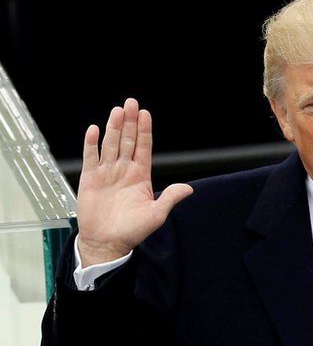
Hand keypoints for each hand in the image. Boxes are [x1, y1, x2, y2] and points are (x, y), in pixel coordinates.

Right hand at [76, 98, 192, 265]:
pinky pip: (91, 157)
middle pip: (128, 141)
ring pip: (111, 145)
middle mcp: (124, 171)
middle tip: (130, 103)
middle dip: (130, 122)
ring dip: (113, 128)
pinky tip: (94, 130)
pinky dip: (91, 144)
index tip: (145, 114)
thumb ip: (170, 198)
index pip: (144, 148)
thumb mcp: (156, 214)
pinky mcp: (90, 179)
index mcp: (141, 176)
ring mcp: (107, 173)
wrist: (107, 242)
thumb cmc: (132, 231)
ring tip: (117, 111)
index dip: (145, 131)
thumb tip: (189, 189)